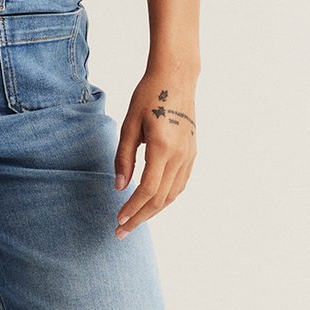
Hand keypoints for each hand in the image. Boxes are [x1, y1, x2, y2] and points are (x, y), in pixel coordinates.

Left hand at [113, 71, 196, 235]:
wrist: (176, 78)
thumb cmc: (148, 96)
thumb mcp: (129, 124)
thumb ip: (124, 157)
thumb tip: (119, 187)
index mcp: (162, 147)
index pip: (147, 189)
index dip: (132, 208)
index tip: (118, 220)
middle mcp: (179, 155)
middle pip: (160, 198)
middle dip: (140, 218)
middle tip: (121, 232)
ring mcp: (189, 155)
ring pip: (173, 194)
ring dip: (153, 211)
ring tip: (135, 221)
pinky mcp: (192, 152)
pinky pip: (180, 184)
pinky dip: (166, 198)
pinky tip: (153, 203)